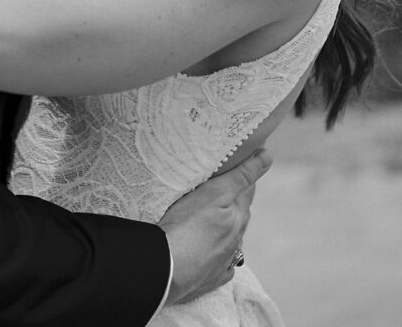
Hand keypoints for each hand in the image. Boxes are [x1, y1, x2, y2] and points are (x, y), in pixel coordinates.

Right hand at [159, 149, 271, 304]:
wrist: (166, 270)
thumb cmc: (186, 228)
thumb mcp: (214, 193)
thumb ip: (241, 175)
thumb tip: (268, 156)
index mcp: (238, 217)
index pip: (247, 189)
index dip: (243, 174)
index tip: (236, 162)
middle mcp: (236, 240)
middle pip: (238, 213)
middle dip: (232, 200)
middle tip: (217, 185)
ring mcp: (224, 261)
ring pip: (230, 238)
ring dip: (224, 226)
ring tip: (209, 215)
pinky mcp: (211, 278)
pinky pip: (221, 263)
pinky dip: (218, 253)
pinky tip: (209, 248)